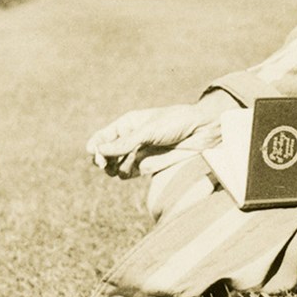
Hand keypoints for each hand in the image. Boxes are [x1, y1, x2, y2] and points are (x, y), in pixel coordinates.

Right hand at [85, 103, 207, 177]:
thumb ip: (125, 142)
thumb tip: (98, 151)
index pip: (103, 136)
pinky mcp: (146, 166)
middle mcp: (130, 138)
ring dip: (113, 167)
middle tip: (104, 165)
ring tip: (121, 166)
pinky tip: (132, 169)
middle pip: (105, 153)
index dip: (95, 145)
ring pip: (113, 166)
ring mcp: (138, 153)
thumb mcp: (149, 130)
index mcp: (128, 124)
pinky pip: (126, 173)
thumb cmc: (176, 122)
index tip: (94, 153)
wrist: (201, 131)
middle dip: (101, 159)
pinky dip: (125, 173)